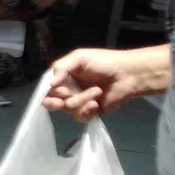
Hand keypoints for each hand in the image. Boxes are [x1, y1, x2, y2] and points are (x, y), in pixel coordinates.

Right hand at [43, 46, 159, 122]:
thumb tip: (50, 84)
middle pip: (52, 102)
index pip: (47, 89)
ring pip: (69, 109)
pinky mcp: (90, 112)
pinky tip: (97, 104)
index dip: (49, 93)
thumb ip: (61, 68)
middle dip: (56, 102)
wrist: (128, 74)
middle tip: (65, 99)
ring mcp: (79, 102)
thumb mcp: (80, 57)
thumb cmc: (104, 62)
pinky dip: (87, 111)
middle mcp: (68, 90)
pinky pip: (81, 117)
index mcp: (63, 77)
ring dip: (82, 100)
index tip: (61, 91)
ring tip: (97, 91)